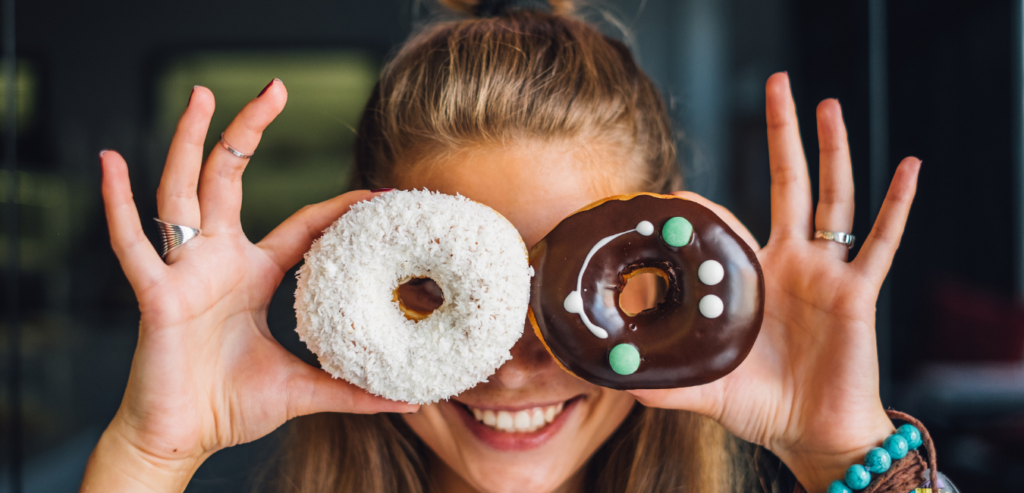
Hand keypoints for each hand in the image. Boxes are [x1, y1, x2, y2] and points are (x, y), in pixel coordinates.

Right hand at [81, 81, 415, 491]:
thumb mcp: (302, 388)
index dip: (337, 208)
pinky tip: (110, 162)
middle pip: (232, 179)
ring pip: (184, 192)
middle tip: (275, 88)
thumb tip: (406, 400)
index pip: (300, 225)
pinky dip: (117, 204)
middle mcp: (216, 261)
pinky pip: (131, 244)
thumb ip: (351, 391)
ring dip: (190, 141)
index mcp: (251, 275)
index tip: (375, 194)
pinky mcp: (155, 294)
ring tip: (201, 94)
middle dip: (249, 131)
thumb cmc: (228, 406)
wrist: (179, 438)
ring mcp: (184, 272)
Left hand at [629, 72, 920, 492]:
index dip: (707, 208)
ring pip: (833, 199)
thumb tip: (613, 380)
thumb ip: (663, 381)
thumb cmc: (762, 406)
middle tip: (777, 84)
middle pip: (790, 185)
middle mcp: (792, 264)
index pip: (730, 224)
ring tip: (827, 104)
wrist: (813, 433)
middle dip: (783, 136)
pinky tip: (908, 168)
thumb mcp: (704, 387)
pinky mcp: (857, 293)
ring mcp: (827, 273)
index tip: (676, 194)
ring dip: (832, 151)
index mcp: (755, 279)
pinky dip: (897, 206)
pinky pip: (882, 243)